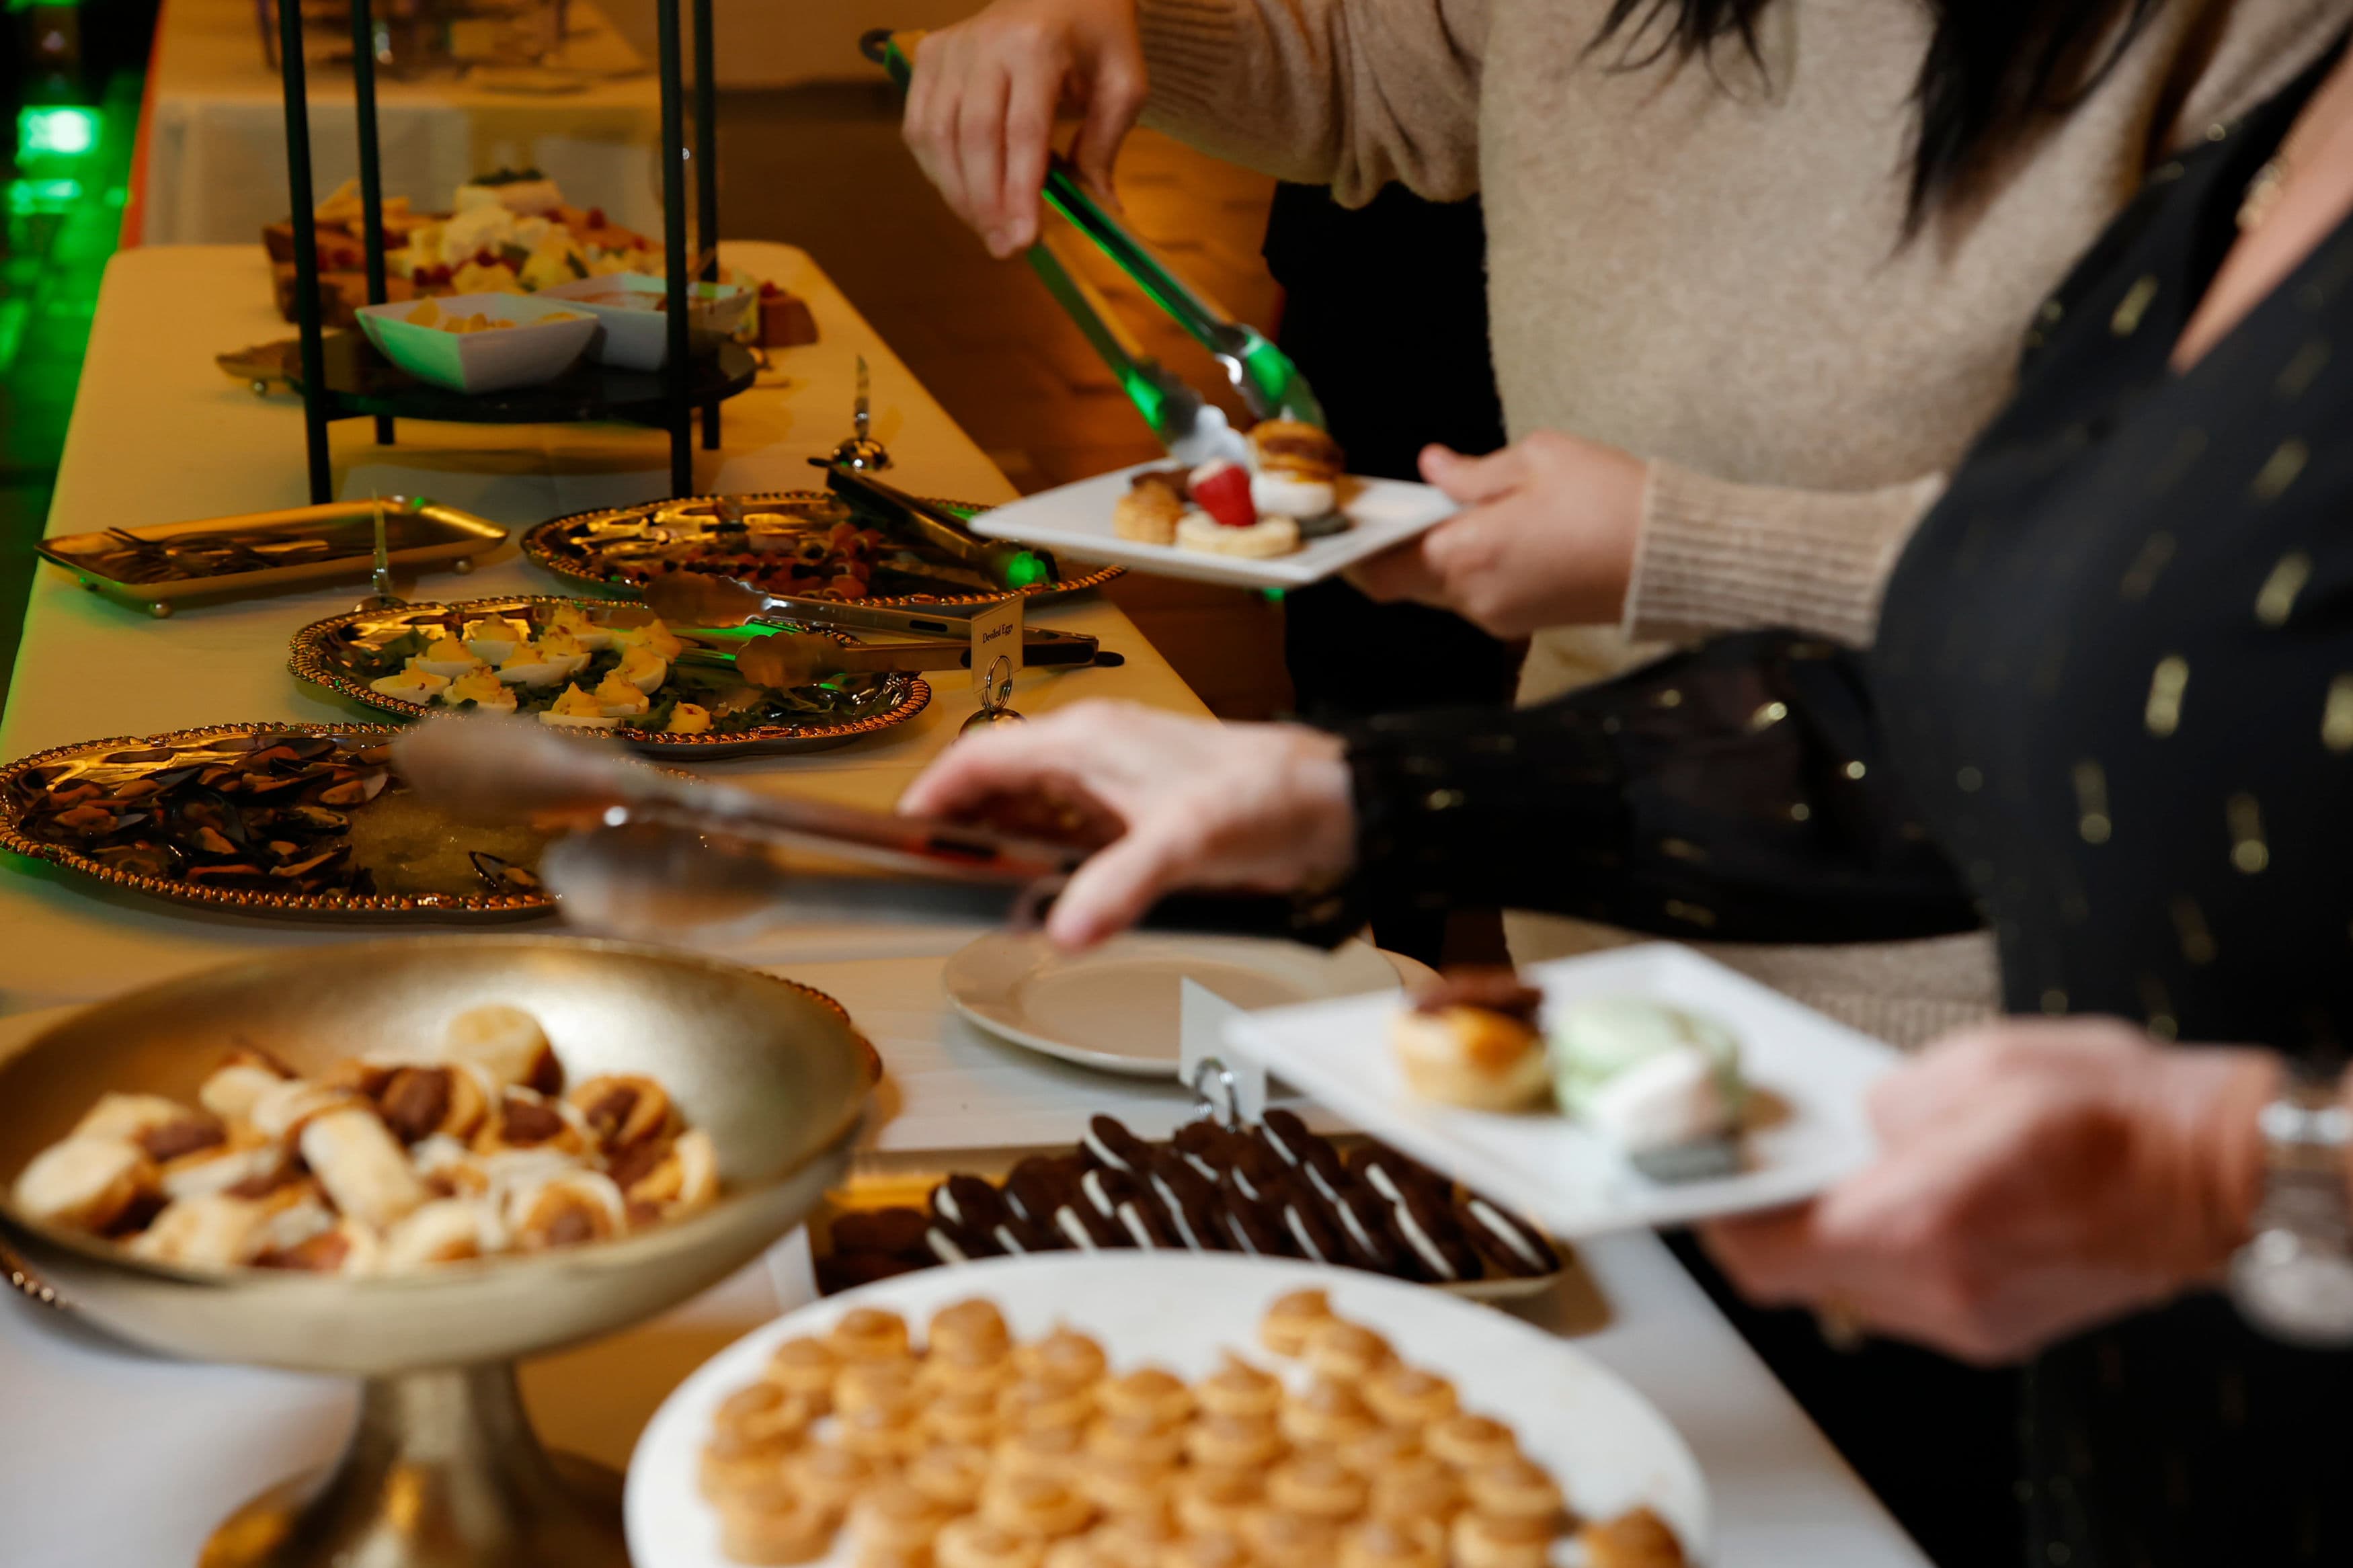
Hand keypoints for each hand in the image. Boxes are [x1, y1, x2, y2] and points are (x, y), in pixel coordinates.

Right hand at [898, 702, 1355, 947]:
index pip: (980, 756)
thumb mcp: (1184, 843)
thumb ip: (1119, 886)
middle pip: (998, 784)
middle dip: (966, 830)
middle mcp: (1093, 750)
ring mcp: (1115, 780)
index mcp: (1087, 738)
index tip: (900, 835)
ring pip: (1033, 810)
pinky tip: (1050, 901)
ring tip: (984, 897)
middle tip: (938, 882)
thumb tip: (1061, 932)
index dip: (933, 795)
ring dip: (1007, 851)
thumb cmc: (1265, 796)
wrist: (1332, 801)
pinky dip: (1048, 863)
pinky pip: (1070, 832)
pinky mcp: (1138, 811)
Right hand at [902, 0, 1146, 257]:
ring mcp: (949, 48)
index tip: (1026, 240)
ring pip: (936, 136)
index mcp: (1037, 46)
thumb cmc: (1096, 36)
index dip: (1020, 192)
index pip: (1022, 131)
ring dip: (958, 194)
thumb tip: (1099, 210)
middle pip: (973, 138)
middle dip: (986, 204)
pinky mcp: (928, 56)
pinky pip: (918, 126)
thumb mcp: (1124, 84)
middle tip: (1005, 249)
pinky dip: (936, 169)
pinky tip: (964, 195)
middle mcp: (983, 43)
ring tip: (988, 230)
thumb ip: (1106, 145)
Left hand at [1345, 432, 1647, 637]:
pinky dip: (1469, 568)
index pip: (1380, 569)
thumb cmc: (1611, 498)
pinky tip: (1491, 533)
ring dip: (1436, 557)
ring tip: (1453, 512)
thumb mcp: (1539, 459)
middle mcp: (1473, 597)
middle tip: (1399, 508)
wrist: (1677, 556)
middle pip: (1404, 583)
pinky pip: (1475, 597)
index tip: (1352, 520)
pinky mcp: (1525, 623)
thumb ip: (1473, 471)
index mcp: (1466, 554)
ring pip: (1440, 590)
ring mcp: (1499, 617)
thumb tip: (1433, 468)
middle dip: (1394, 549)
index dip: (1356, 548)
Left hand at [1701, 1019, 2278, 1363]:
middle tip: (1762, 1174)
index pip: (1764, 1252)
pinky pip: (1907, 1300)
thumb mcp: (1971, 1065)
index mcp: (1919, 1222)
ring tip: (1842, 1179)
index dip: (1718, 1220)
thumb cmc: (2113, 1108)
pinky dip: (1888, 1255)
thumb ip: (1883, 1105)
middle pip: (1798, 1280)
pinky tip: (1909, 1203)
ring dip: (1831, 1241)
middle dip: (1769, 1227)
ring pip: (1849, 1293)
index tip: (1701, 1185)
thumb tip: (1850, 1127)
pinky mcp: (2000, 1330)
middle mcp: (1938, 1289)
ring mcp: (1972, 1320)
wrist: (2218, 1170)